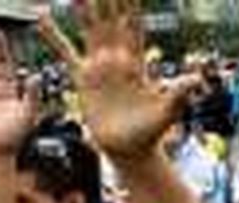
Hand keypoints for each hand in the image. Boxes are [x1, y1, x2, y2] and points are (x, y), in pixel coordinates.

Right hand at [37, 3, 199, 163]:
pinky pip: (65, 51)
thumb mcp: (167, 111)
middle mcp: (117, 58)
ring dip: (82, 8)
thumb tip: (197, 79)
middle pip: (110, 19)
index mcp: (137, 62)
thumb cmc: (151, 133)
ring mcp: (98, 66)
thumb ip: (179, 92)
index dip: (130, 3)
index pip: (133, 23)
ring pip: (88, 29)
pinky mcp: (82, 78)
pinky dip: (53, 36)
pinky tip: (42, 18)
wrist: (130, 151)